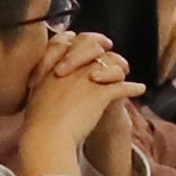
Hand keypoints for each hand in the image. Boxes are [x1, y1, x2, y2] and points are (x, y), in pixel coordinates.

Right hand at [13, 36, 131, 173]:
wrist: (46, 135)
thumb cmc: (38, 121)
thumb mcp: (36, 93)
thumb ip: (45, 80)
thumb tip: (50, 79)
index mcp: (53, 64)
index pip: (69, 40)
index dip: (81, 40)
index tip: (89, 42)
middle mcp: (71, 66)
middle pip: (92, 46)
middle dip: (103, 46)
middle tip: (112, 51)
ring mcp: (86, 77)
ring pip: (110, 63)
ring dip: (121, 67)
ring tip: (127, 72)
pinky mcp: (100, 92)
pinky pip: (122, 85)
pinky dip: (133, 87)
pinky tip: (139, 89)